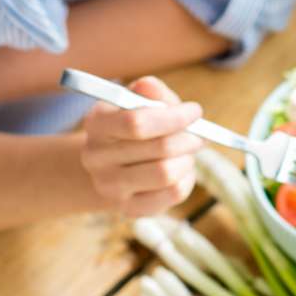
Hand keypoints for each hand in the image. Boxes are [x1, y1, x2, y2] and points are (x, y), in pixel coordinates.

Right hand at [80, 76, 203, 216]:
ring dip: (187, 159)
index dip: (173, 117)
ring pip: (166, 174)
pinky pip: (172, 194)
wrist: (112, 163)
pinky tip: (181, 169)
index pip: (136, 123)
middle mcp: (96, 158)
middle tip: (199, 132)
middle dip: (188, 137)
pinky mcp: (128, 209)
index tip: (195, 111)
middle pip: (158, 149)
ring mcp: (109, 187)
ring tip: (187, 151)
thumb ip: (149, 91)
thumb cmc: (133, 124)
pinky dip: (186, 179)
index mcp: (97, 123)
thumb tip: (150, 86)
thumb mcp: (139, 100)